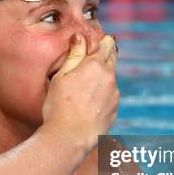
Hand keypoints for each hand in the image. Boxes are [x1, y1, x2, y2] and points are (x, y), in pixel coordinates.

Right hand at [42, 34, 119, 151]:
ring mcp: (114, 96)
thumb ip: (74, 55)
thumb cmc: (59, 106)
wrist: (69, 137)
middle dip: (104, 57)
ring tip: (84, 90)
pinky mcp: (114, 112)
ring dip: (102, 79)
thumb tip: (80, 37)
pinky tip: (88, 105)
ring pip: (111, 80)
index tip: (99, 41)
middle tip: (91, 61)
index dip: (102, 41)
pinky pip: (110, 98)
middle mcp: (110, 78)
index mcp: (96, 66)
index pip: (107, 45)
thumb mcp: (61, 77)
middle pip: (112, 59)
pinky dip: (102, 97)